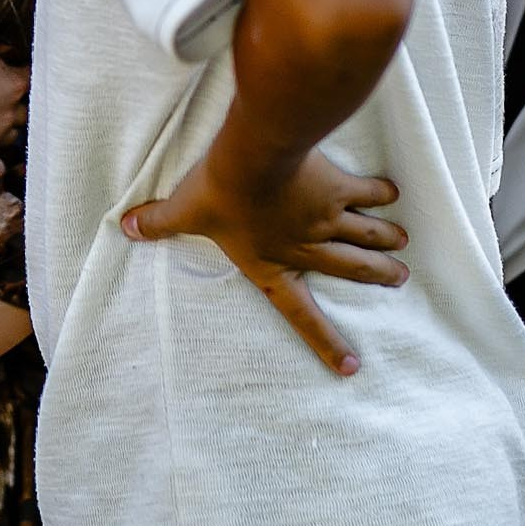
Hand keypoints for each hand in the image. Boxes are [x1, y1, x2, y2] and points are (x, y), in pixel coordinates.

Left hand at [120, 148, 406, 375]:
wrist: (255, 158)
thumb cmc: (219, 192)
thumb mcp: (184, 211)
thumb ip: (157, 223)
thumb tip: (123, 227)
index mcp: (272, 265)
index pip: (300, 314)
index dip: (325, 342)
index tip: (351, 367)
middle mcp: (306, 248)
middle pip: (350, 269)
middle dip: (376, 275)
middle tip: (398, 277)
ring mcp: (327, 219)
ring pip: (365, 235)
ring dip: (384, 240)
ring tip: (401, 246)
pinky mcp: (339, 188)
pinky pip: (367, 194)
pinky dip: (380, 194)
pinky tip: (391, 193)